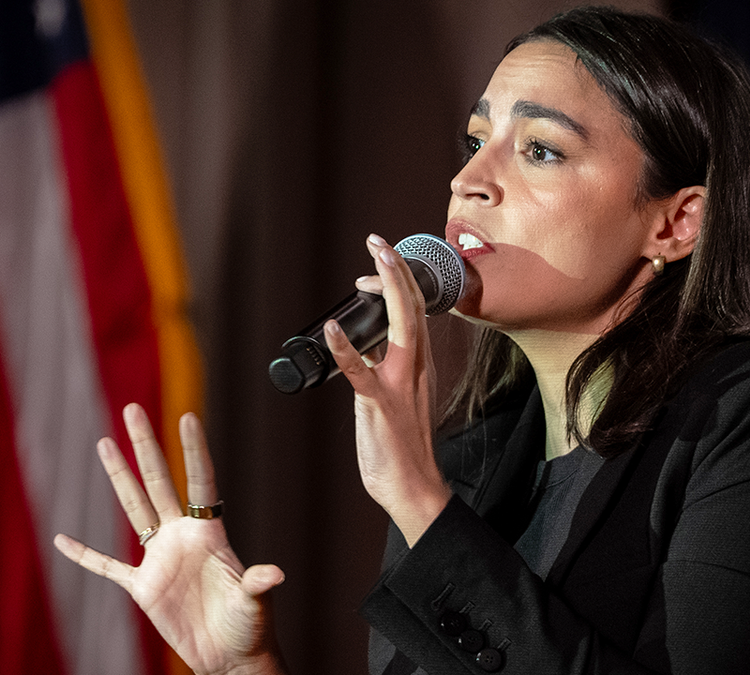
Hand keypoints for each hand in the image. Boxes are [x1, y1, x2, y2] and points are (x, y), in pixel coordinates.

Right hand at [54, 405, 286, 674]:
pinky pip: (107, 566)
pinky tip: (63, 539)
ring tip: (105, 442)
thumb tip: (273, 575)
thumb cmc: (249, 627)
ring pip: (134, 507)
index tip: (187, 416)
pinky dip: (85, 554)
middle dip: (146, 446)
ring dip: (119, 477)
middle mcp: (181, 536)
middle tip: (132, 409)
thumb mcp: (254, 602)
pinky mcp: (143, 587)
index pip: (201, 482)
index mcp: (209, 533)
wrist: (230, 657)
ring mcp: (159, 558)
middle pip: (159, 481)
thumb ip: (256, 585)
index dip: (194, 451)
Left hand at [324, 234, 451, 546]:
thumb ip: (382, 368)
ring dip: (387, 290)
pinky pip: (362, 372)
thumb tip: (363, 346)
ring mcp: (400, 384)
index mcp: (417, 364)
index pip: (413, 311)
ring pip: (399, 327)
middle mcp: (415, 367)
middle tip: (379, 240)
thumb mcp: (392, 396)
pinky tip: (331, 329)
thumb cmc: (401, 445)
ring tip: (373, 260)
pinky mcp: (381, 405)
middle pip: (412, 308)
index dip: (398, 280)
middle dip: (397, 270)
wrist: (414, 488)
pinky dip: (346, 349)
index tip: (380, 257)